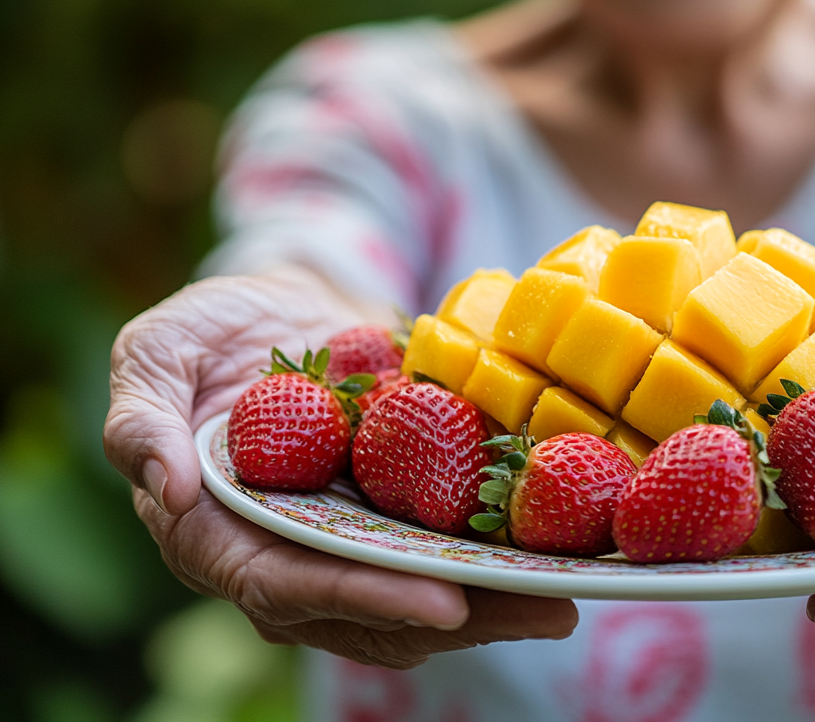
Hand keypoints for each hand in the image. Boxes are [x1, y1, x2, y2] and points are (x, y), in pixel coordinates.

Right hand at [104, 268, 577, 667]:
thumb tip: (160, 488)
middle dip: (458, 616)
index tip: (442, 602)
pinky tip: (558, 552)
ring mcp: (347, 541)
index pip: (287, 586)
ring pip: (417, 597)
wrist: (279, 306)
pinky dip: (498, 559)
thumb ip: (141, 419)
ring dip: (494, 605)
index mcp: (218, 536)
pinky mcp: (393, 515)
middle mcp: (287, 555)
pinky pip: (445, 548)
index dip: (363, 598)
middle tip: (544, 611)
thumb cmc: (205, 333)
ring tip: (565, 596)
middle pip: (371, 612)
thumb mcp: (155, 353)